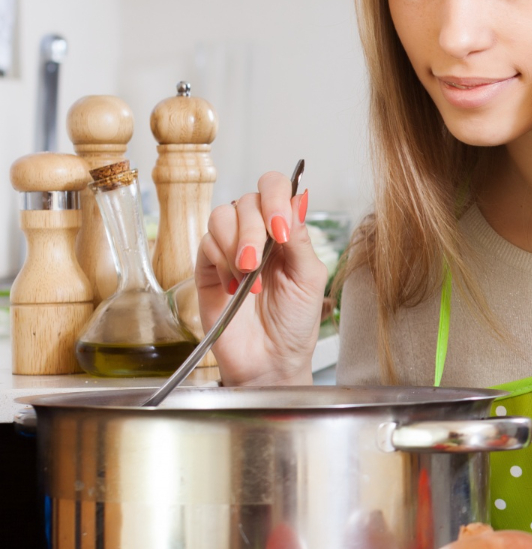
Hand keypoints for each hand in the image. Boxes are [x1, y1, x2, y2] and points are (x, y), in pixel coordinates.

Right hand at [197, 171, 327, 384]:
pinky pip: (205, 243)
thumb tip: (298, 199)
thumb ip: (300, 239)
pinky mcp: (207, 267)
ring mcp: (230, 248)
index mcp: (287, 231)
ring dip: (235, 245)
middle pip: (247, 201)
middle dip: (253, 230)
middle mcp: (257, 233)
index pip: (277, 188)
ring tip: (249, 278)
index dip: (276, 198)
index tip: (280, 229)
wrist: (271, 359)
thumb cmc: (295, 322)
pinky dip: (220, 261)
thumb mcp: (309, 279)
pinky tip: (235, 286)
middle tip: (257, 262)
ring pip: (222, 216)